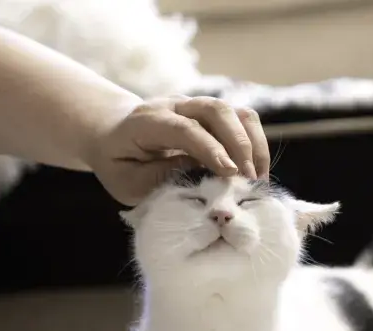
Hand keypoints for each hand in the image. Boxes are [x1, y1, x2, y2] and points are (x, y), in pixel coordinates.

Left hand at [85, 96, 271, 205]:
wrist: (115, 135)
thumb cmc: (120, 164)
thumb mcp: (128, 182)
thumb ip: (160, 178)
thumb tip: (201, 176)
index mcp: (147, 121)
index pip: (184, 128)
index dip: (210, 149)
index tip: (230, 174)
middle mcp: (174, 106)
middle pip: (216, 110)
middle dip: (238, 145)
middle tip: (249, 181)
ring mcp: (196, 106)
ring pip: (235, 111)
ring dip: (253, 144)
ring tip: (257, 179)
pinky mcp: (212, 114)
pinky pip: (242, 120)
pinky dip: (255, 144)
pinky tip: (256, 171)